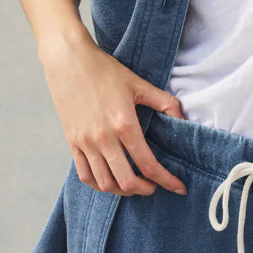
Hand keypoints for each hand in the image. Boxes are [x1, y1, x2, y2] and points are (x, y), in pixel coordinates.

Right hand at [39, 31, 188, 197]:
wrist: (68, 61)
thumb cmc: (104, 70)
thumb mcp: (139, 84)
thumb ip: (164, 102)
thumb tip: (183, 120)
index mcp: (124, 124)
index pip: (148, 164)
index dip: (166, 180)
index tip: (178, 187)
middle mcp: (103, 138)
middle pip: (126, 181)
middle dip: (145, 189)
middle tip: (155, 186)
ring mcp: (85, 143)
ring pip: (105, 183)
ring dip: (123, 191)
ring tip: (134, 185)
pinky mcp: (72, 143)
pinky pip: (85, 175)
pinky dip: (100, 185)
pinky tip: (111, 180)